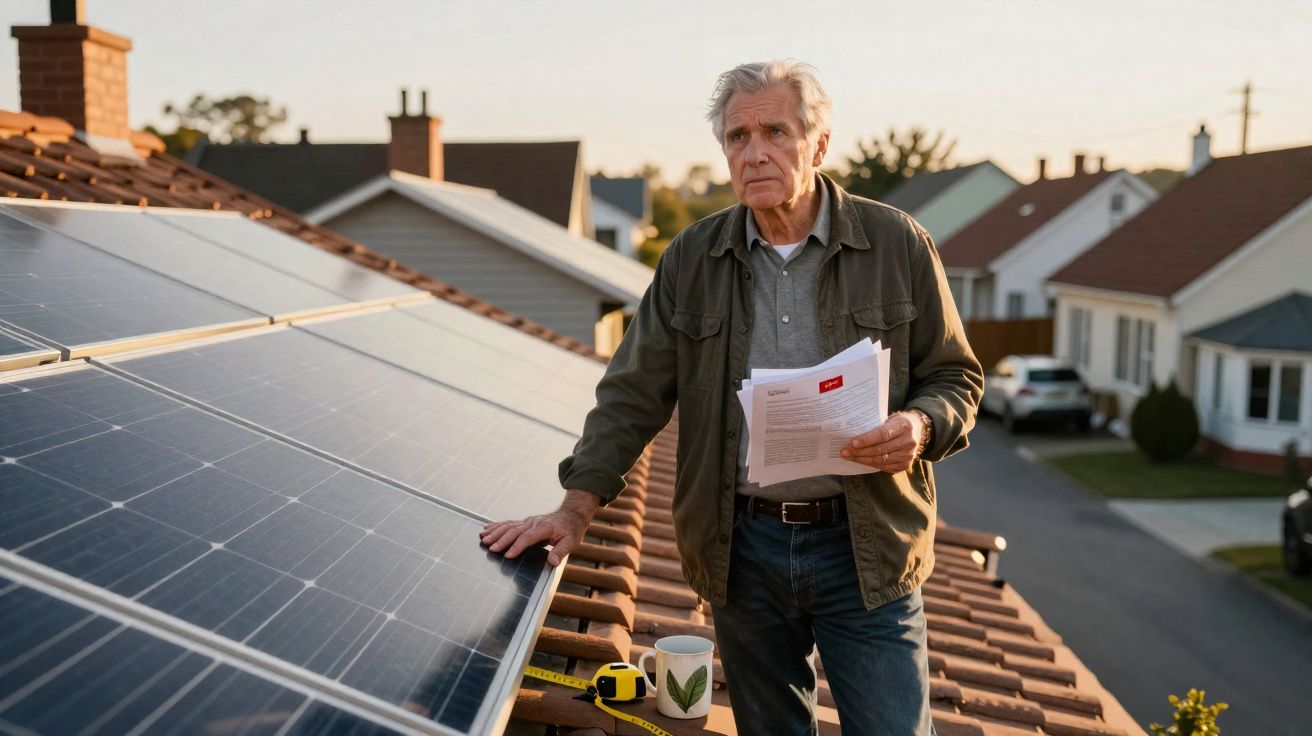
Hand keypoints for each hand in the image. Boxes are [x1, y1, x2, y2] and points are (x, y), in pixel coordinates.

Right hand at [479, 489, 598, 565]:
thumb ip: (560, 552)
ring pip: (508, 526)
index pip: (528, 537)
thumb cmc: (570, 530)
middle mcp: (533, 522)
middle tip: (491, 548)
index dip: (517, 546)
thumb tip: (553, 563)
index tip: (508, 555)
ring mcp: (527, 521)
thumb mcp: (570, 542)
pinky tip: (486, 529)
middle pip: (514, 531)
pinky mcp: (524, 522)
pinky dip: (496, 526)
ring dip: (495, 532)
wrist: (571, 515)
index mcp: (544, 527)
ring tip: (483, 538)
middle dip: (501, 540)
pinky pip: (508, 523)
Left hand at [840, 411, 925, 473]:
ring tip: (849, 456)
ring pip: (881, 460)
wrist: (918, 430)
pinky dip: (871, 464)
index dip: (867, 439)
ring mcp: (908, 455)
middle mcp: (908, 441)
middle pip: (880, 449)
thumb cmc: (897, 423)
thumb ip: (876, 426)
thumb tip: (853, 435)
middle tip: (845, 451)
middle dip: (860, 451)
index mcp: (904, 426)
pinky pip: (885, 467)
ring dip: (862, 459)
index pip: (883, 434)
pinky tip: (861, 460)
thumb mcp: (890, 418)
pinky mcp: (905, 464)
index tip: (852, 443)